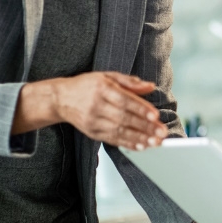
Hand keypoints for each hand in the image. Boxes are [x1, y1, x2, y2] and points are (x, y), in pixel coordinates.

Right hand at [17, 71, 167, 149]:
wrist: (60, 99)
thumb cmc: (86, 86)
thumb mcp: (107, 76)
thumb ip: (130, 82)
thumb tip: (150, 86)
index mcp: (102, 88)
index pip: (124, 100)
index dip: (140, 109)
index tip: (155, 116)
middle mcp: (97, 105)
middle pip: (123, 118)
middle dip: (145, 127)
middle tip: (161, 133)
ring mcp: (93, 121)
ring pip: (118, 131)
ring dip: (139, 138)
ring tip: (155, 142)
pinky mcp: (92, 132)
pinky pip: (111, 139)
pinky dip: (127, 144)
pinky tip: (140, 146)